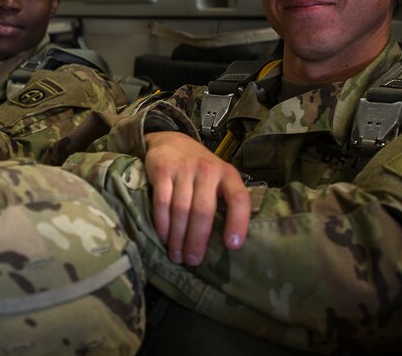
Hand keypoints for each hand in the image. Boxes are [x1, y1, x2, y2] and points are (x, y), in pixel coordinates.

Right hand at [144, 131, 250, 265]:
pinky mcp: (163, 170)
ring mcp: (184, 169)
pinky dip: (162, 223)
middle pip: (203, 211)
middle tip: (193, 260)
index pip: (239, 198)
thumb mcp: (218, 178)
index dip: (238, 222)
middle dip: (197, 240)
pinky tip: (163, 237)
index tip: (232, 246)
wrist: (171, 141)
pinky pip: (162, 202)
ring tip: (176, 255)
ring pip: (181, 210)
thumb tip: (226, 243)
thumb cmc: (199, 168)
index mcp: (227, 174)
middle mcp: (207, 170)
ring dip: (178, 237)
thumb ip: (223, 201)